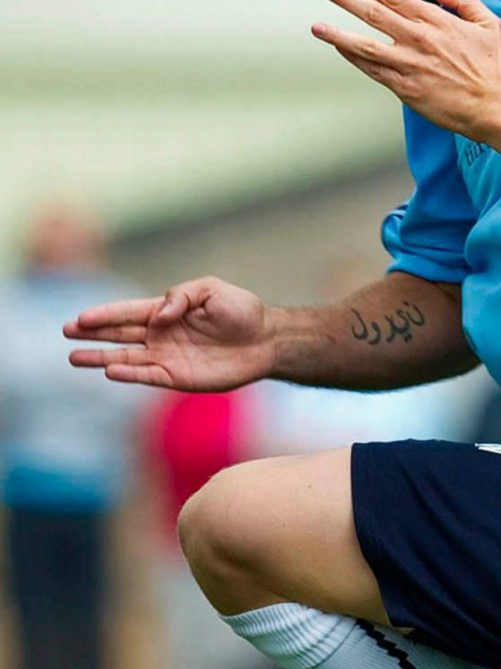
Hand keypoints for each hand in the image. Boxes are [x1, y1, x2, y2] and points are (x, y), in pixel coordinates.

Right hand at [65, 277, 273, 389]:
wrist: (266, 340)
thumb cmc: (241, 311)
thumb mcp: (212, 291)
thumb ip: (182, 296)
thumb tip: (159, 314)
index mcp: (166, 311)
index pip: (128, 312)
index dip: (104, 314)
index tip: (80, 317)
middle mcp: (161, 335)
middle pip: (119, 334)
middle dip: (93, 333)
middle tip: (66, 332)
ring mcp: (167, 357)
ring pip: (126, 357)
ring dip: (101, 357)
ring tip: (74, 358)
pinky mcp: (177, 377)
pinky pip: (147, 376)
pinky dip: (129, 374)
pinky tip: (110, 370)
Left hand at [312, 0, 500, 135]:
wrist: (493, 107)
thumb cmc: (492, 69)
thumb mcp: (488, 25)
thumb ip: (464, 1)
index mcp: (437, 21)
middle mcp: (418, 40)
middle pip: (373, 13)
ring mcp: (409, 65)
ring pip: (364, 44)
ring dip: (337, 33)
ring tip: (316, 25)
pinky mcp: (405, 88)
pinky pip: (372, 70)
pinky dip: (353, 59)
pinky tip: (339, 50)